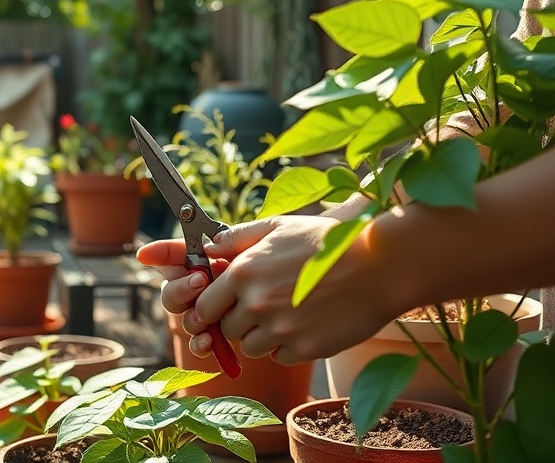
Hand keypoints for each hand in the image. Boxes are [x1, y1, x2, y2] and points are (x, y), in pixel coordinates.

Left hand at [138, 215, 402, 364]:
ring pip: (251, 347)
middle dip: (237, 321)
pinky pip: (280, 357)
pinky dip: (286, 347)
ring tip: (284, 315)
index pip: (204, 306)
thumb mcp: (279, 226)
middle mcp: (256, 304)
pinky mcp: (305, 348)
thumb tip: (209, 248)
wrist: (379, 265)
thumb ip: (238, 237)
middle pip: (227, 329)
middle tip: (259, 308)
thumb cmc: (328, 241)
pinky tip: (303, 325)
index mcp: (243, 273)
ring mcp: (281, 330)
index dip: (210, 308)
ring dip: (261, 336)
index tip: (220, 306)